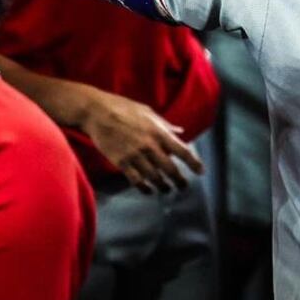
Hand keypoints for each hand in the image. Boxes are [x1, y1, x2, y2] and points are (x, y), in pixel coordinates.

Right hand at [78, 88, 203, 194]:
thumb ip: (165, 125)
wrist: (98, 112)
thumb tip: (180, 132)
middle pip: (170, 169)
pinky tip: (148, 191)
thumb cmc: (125, 108)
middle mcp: (150, 145)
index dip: (193, 163)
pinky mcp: (121, 162)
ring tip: (167, 189)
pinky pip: (136, 180)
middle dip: (179, 180)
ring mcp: (135, 155)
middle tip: (183, 186)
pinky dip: (144, 188)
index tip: (201, 172)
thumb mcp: (149, 112)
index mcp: (159, 132)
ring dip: (163, 186)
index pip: (182, 151)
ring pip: (154, 177)